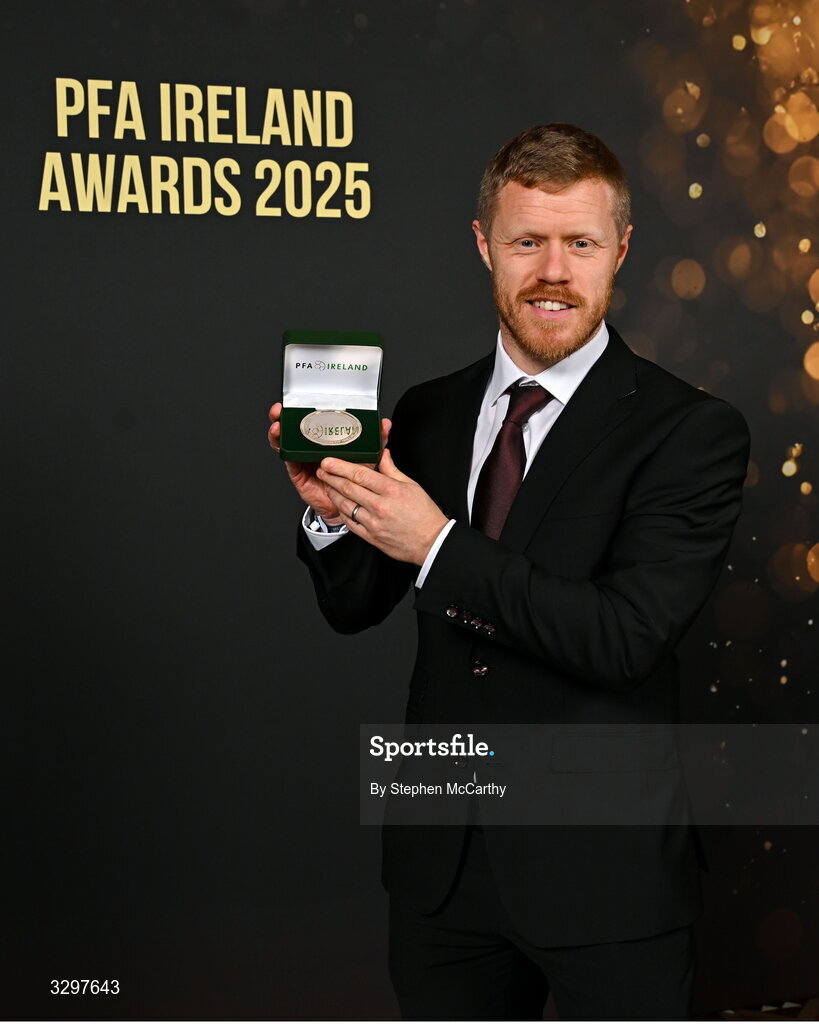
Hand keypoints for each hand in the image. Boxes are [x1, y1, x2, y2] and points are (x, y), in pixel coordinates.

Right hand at [268, 402, 390, 523]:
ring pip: (285, 439)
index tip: (302, 399)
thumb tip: (385, 425)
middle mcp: (311, 446)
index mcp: (326, 440)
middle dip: (285, 415)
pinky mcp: (296, 470)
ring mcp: (302, 457)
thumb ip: (375, 440)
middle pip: (294, 426)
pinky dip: (281, 447)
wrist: (347, 503)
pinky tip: (280, 439)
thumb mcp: (366, 457)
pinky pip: (286, 457)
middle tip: (282, 408)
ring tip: (278, 421)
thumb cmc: (353, 480)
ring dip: (278, 429)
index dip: (305, 408)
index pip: (313, 420)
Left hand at [316, 448, 448, 563]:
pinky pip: (349, 522)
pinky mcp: (370, 536)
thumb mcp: (411, 485)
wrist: (431, 542)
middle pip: (348, 488)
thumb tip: (382, 454)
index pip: (360, 474)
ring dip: (333, 493)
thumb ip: (391, 469)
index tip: (329, 461)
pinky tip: (339, 504)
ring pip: (345, 505)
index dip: (340, 466)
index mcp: (391, 490)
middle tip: (322, 469)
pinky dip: (342, 512)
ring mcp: (373, 523)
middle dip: (331, 477)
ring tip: (327, 484)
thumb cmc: (424, 514)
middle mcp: (380, 506)